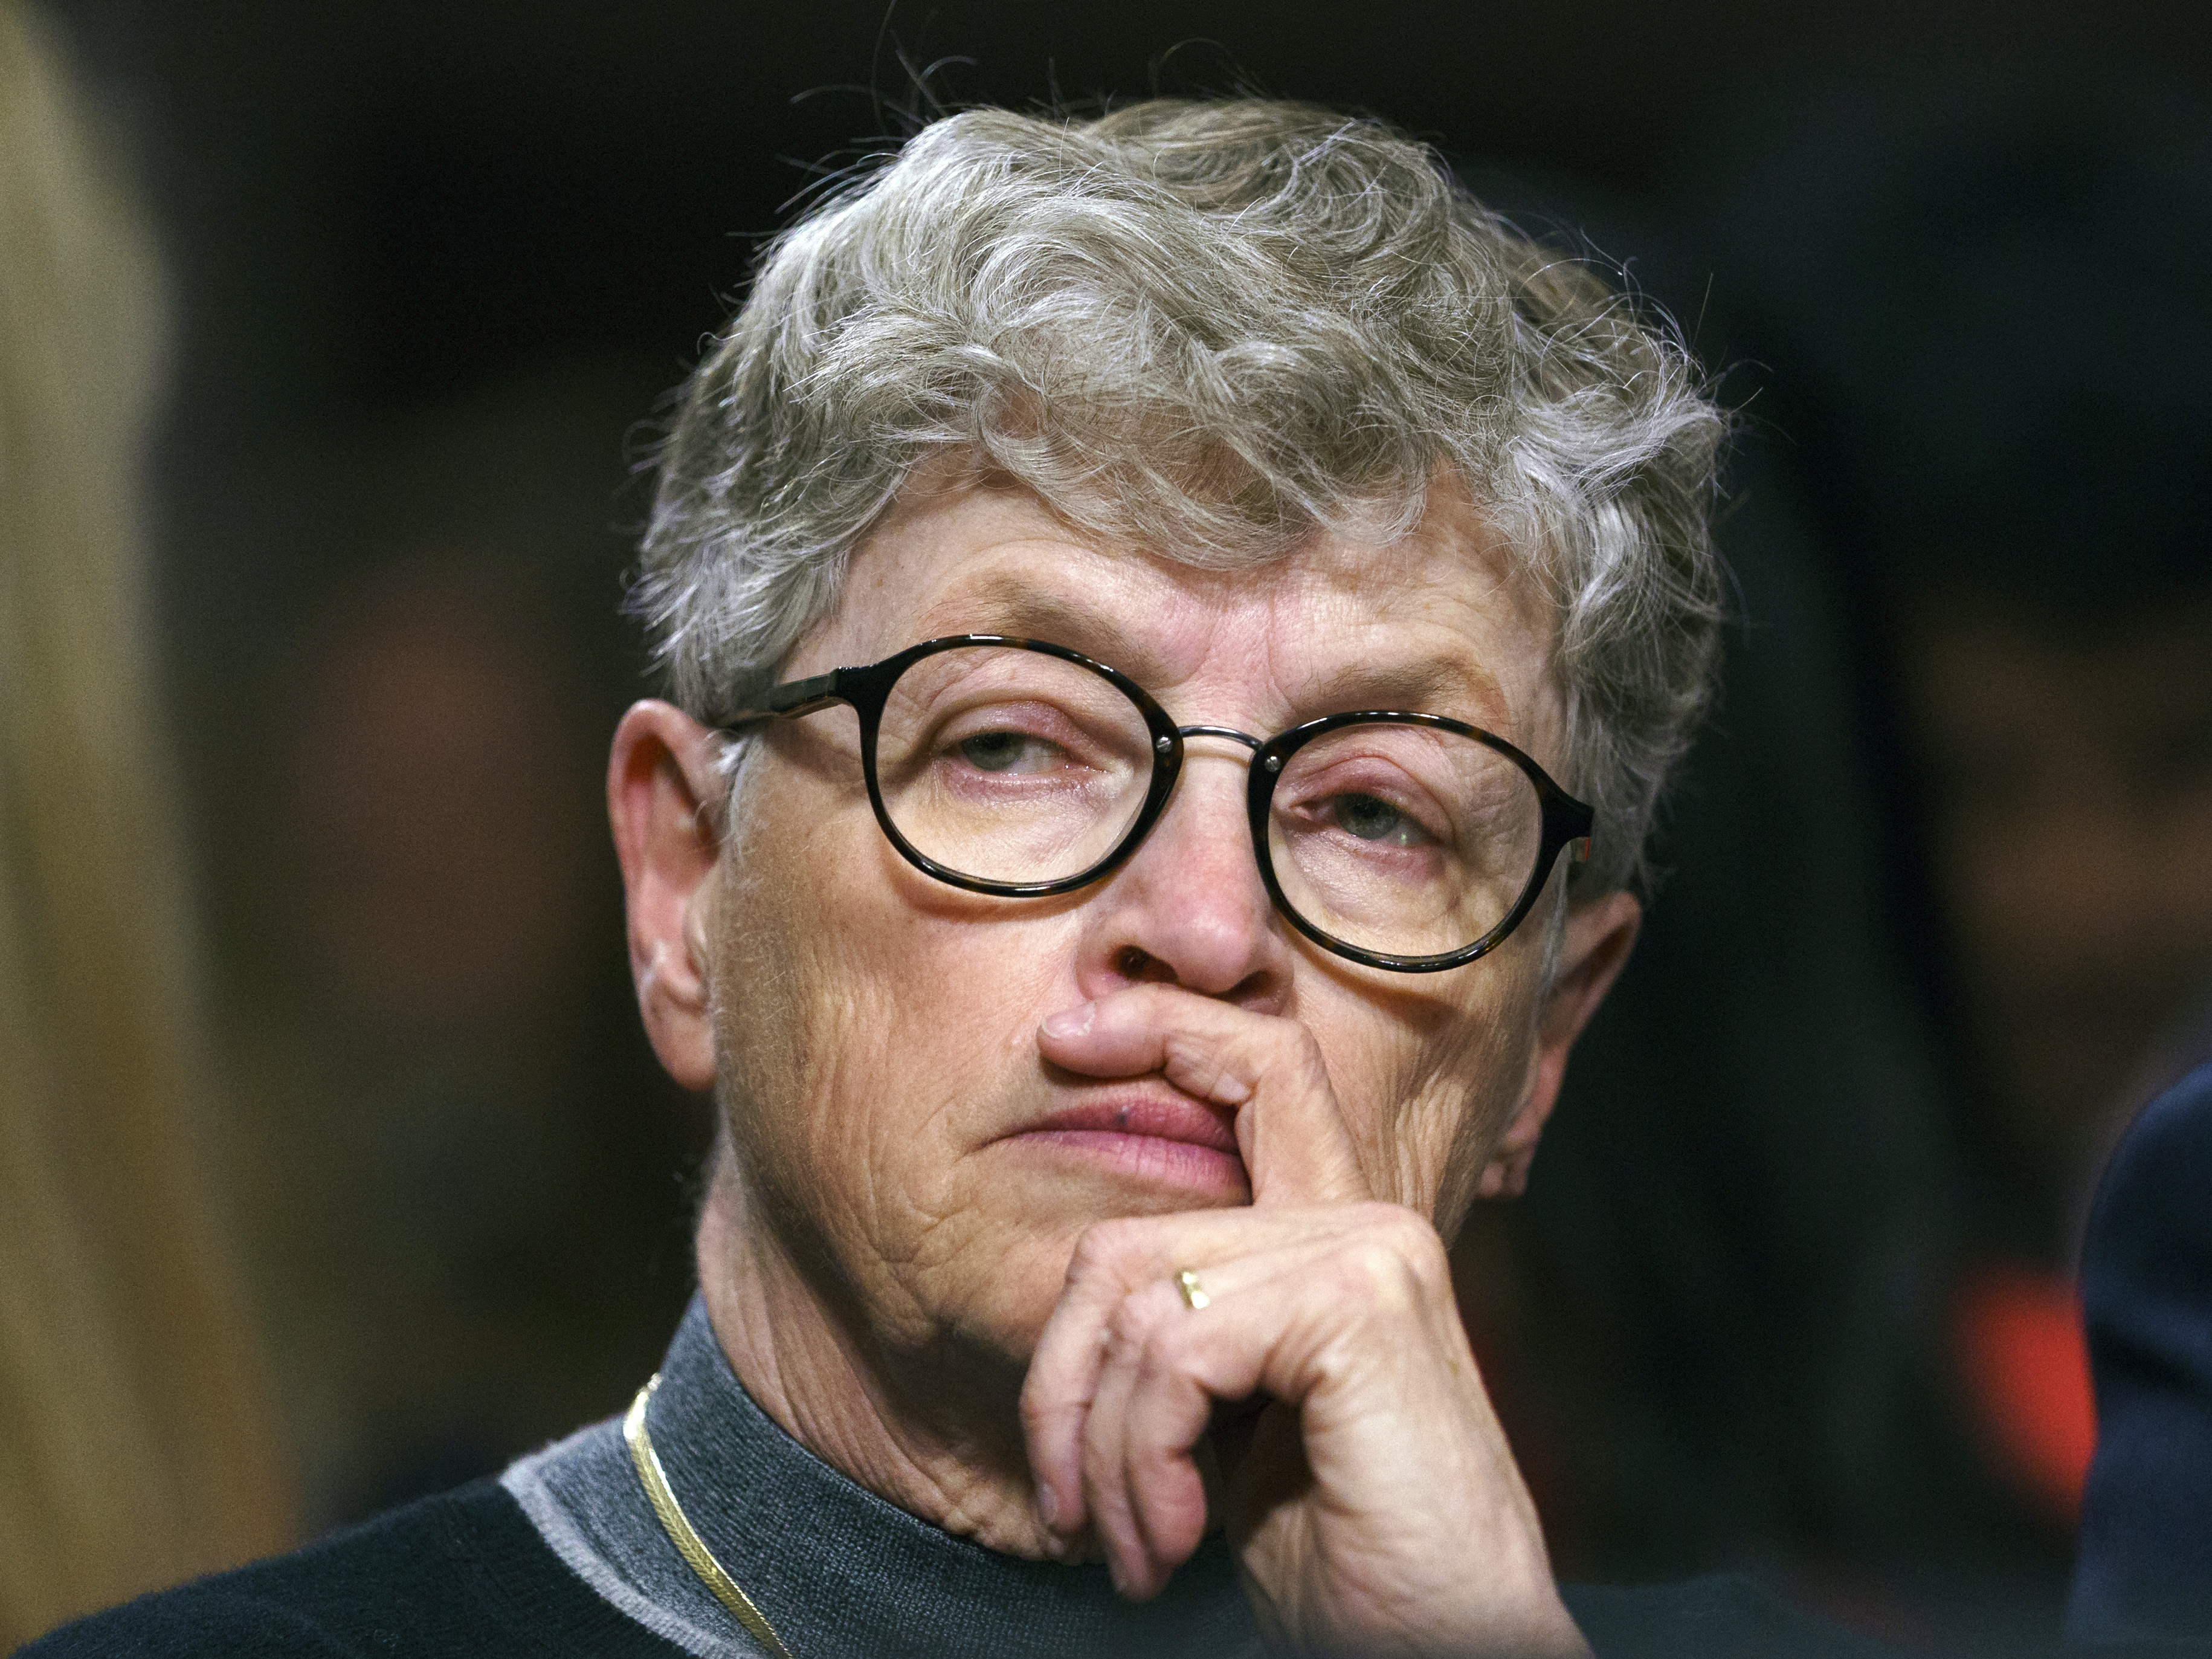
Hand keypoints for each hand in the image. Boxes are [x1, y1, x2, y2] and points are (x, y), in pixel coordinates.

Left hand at [1020, 986, 1588, 1656]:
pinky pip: (1174, 1354)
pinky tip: (1174, 1539)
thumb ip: (1186, 1334)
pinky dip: (1144, 1462)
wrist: (1442, 1643)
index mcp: (1335, 1233)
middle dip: (1065, 1381)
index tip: (1065, 1033)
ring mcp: (1366, 1250)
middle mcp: (1361, 1217)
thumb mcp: (1238, 1424)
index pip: (1254, 1070)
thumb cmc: (1344, 1553)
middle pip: (1129, 1240)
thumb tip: (1083, 1305)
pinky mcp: (1355, 1301)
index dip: (1161, 1026)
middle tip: (1070, 1502)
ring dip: (1109, 1454)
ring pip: (1139, 1310)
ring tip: (1139, 1545)